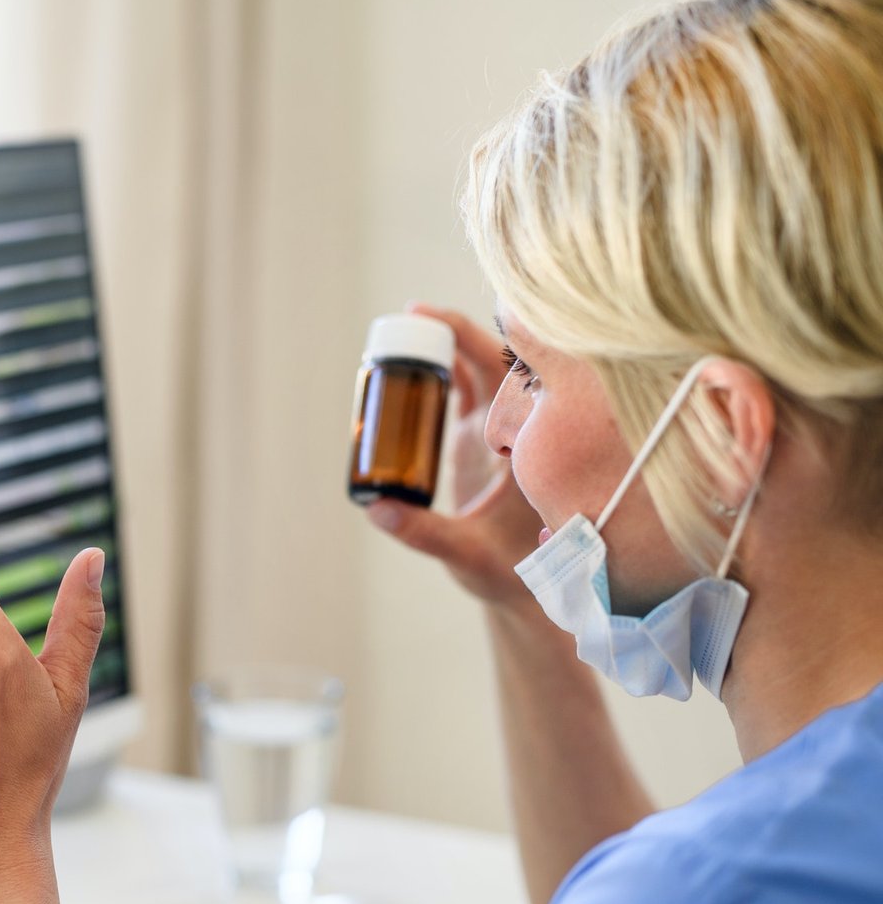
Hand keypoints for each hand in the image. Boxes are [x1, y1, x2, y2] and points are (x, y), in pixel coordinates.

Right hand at [364, 303, 543, 609]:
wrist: (527, 585)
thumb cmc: (508, 572)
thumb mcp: (466, 554)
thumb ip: (423, 533)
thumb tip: (377, 508)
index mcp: (526, 442)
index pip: (508, 371)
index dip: (474, 336)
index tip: (436, 318)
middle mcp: (518, 425)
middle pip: (493, 356)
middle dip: (451, 330)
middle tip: (406, 319)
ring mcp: (500, 426)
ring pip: (479, 365)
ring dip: (443, 344)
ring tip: (398, 336)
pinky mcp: (482, 435)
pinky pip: (466, 384)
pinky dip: (441, 366)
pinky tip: (408, 360)